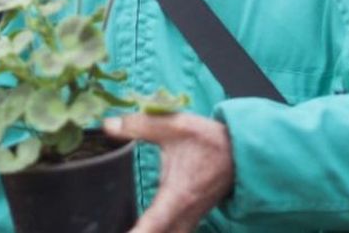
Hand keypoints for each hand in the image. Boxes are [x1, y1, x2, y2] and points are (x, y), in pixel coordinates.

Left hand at [103, 112, 232, 232]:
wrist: (240, 153)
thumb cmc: (208, 141)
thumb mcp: (175, 125)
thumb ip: (141, 126)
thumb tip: (109, 126)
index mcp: (178, 195)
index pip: (153, 224)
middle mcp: (184, 214)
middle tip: (114, 230)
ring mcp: (189, 220)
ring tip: (129, 229)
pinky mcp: (190, 219)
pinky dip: (157, 232)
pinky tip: (144, 228)